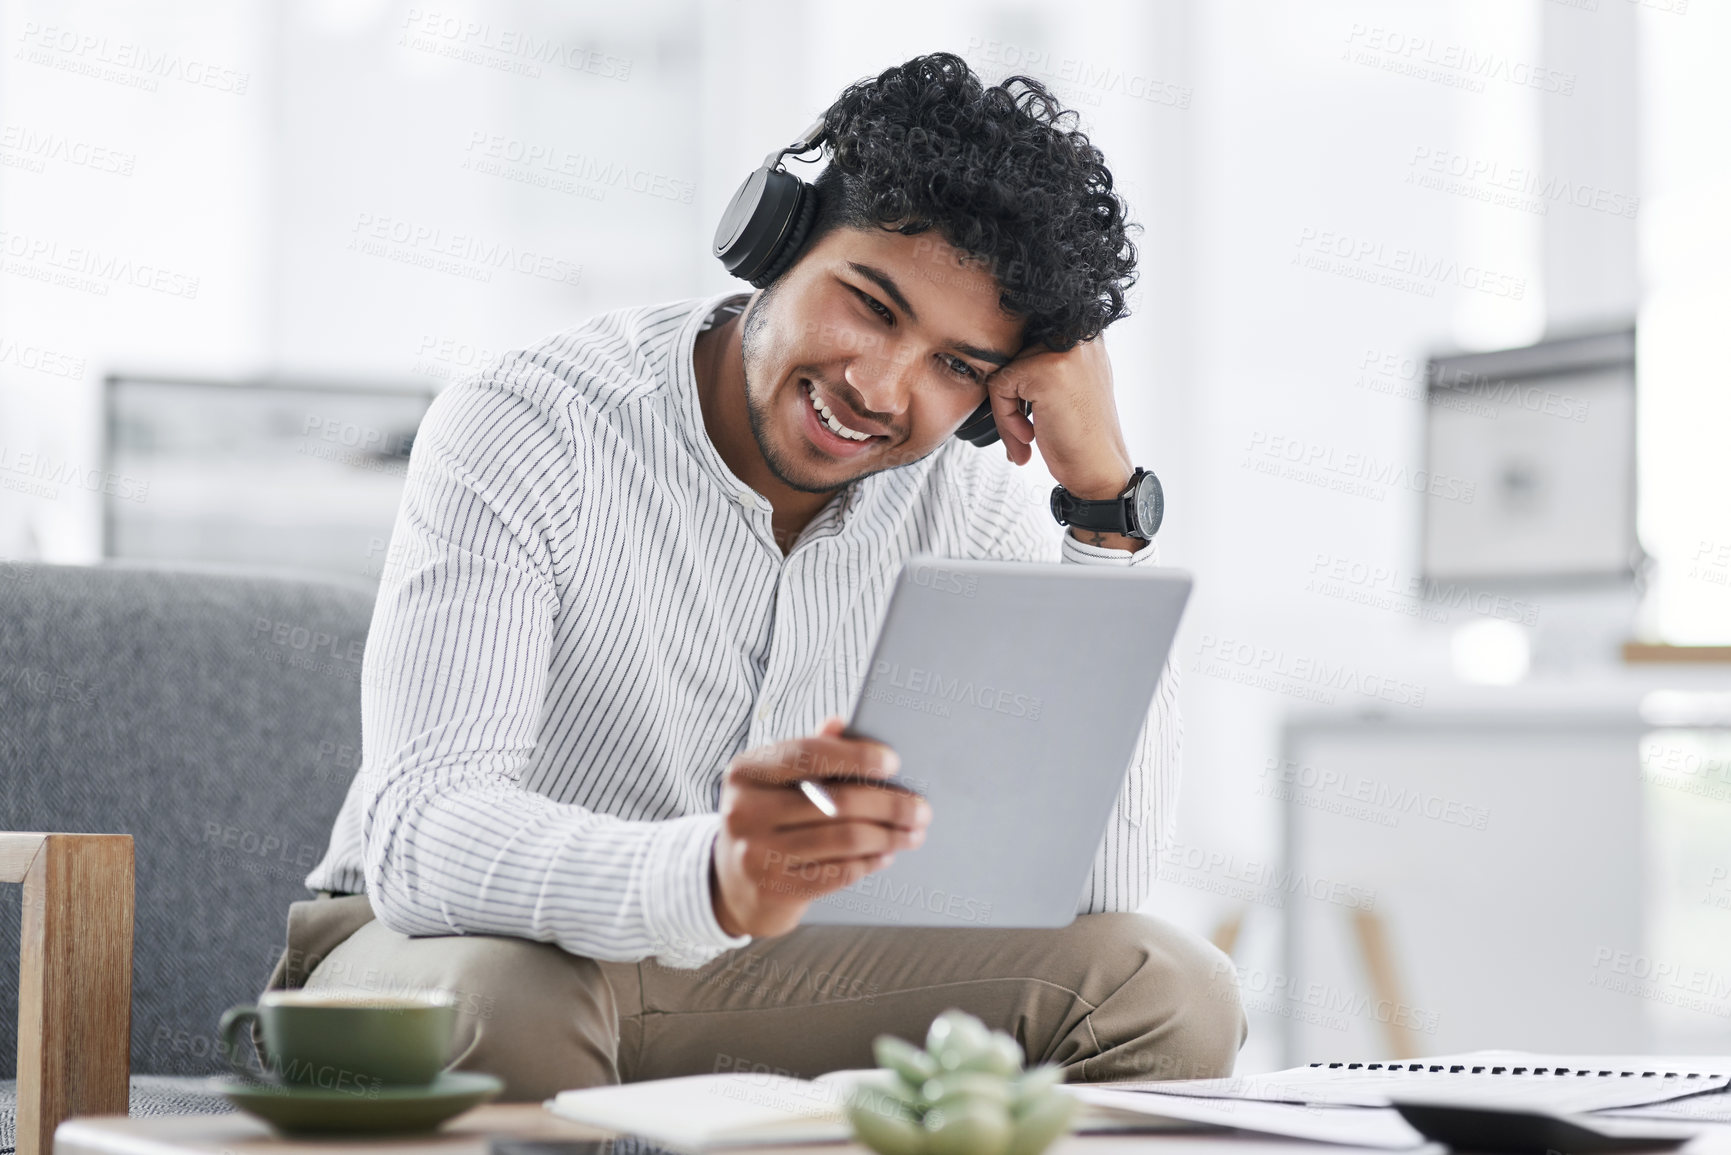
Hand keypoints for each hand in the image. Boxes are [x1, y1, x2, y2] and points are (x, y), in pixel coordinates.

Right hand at [711, 716, 931, 937]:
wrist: (732, 885)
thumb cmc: (766, 820)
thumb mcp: (775, 781)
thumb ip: (808, 752)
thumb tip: (841, 722)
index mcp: (746, 771)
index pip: (808, 754)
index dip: (856, 756)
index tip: (893, 762)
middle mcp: (744, 811)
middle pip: (836, 801)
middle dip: (889, 804)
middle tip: (921, 809)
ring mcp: (756, 854)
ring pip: (844, 839)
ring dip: (889, 836)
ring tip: (913, 833)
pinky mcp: (774, 890)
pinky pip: (838, 872)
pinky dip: (869, 862)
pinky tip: (885, 855)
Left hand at [983, 334, 1134, 501]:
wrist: (1100, 470)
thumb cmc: (1083, 438)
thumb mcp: (1072, 388)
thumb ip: (1047, 366)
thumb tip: (1004, 357)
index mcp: (1086, 340)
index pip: (1030, 346)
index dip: (1023, 385)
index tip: (1030, 415)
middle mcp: (1080, 339)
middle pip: (1016, 357)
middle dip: (1013, 400)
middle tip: (1025, 433)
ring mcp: (1064, 352)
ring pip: (1006, 371)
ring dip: (1007, 412)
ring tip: (1026, 438)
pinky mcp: (1046, 370)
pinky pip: (1001, 385)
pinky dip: (1005, 417)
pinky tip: (1028, 437)